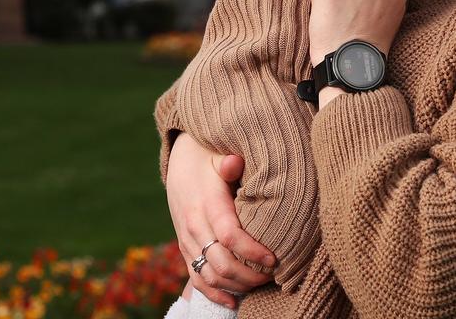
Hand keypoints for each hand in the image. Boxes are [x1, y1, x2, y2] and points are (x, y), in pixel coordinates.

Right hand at [165, 133, 275, 308]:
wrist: (181, 160)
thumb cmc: (210, 158)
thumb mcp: (219, 154)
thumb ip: (230, 163)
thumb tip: (234, 162)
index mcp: (207, 204)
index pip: (229, 236)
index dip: (252, 251)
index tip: (274, 258)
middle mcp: (194, 226)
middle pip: (221, 263)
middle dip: (250, 274)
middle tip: (274, 274)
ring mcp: (188, 240)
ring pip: (210, 275)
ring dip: (236, 285)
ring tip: (261, 283)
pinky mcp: (185, 248)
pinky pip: (196, 278)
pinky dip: (214, 293)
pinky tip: (233, 302)